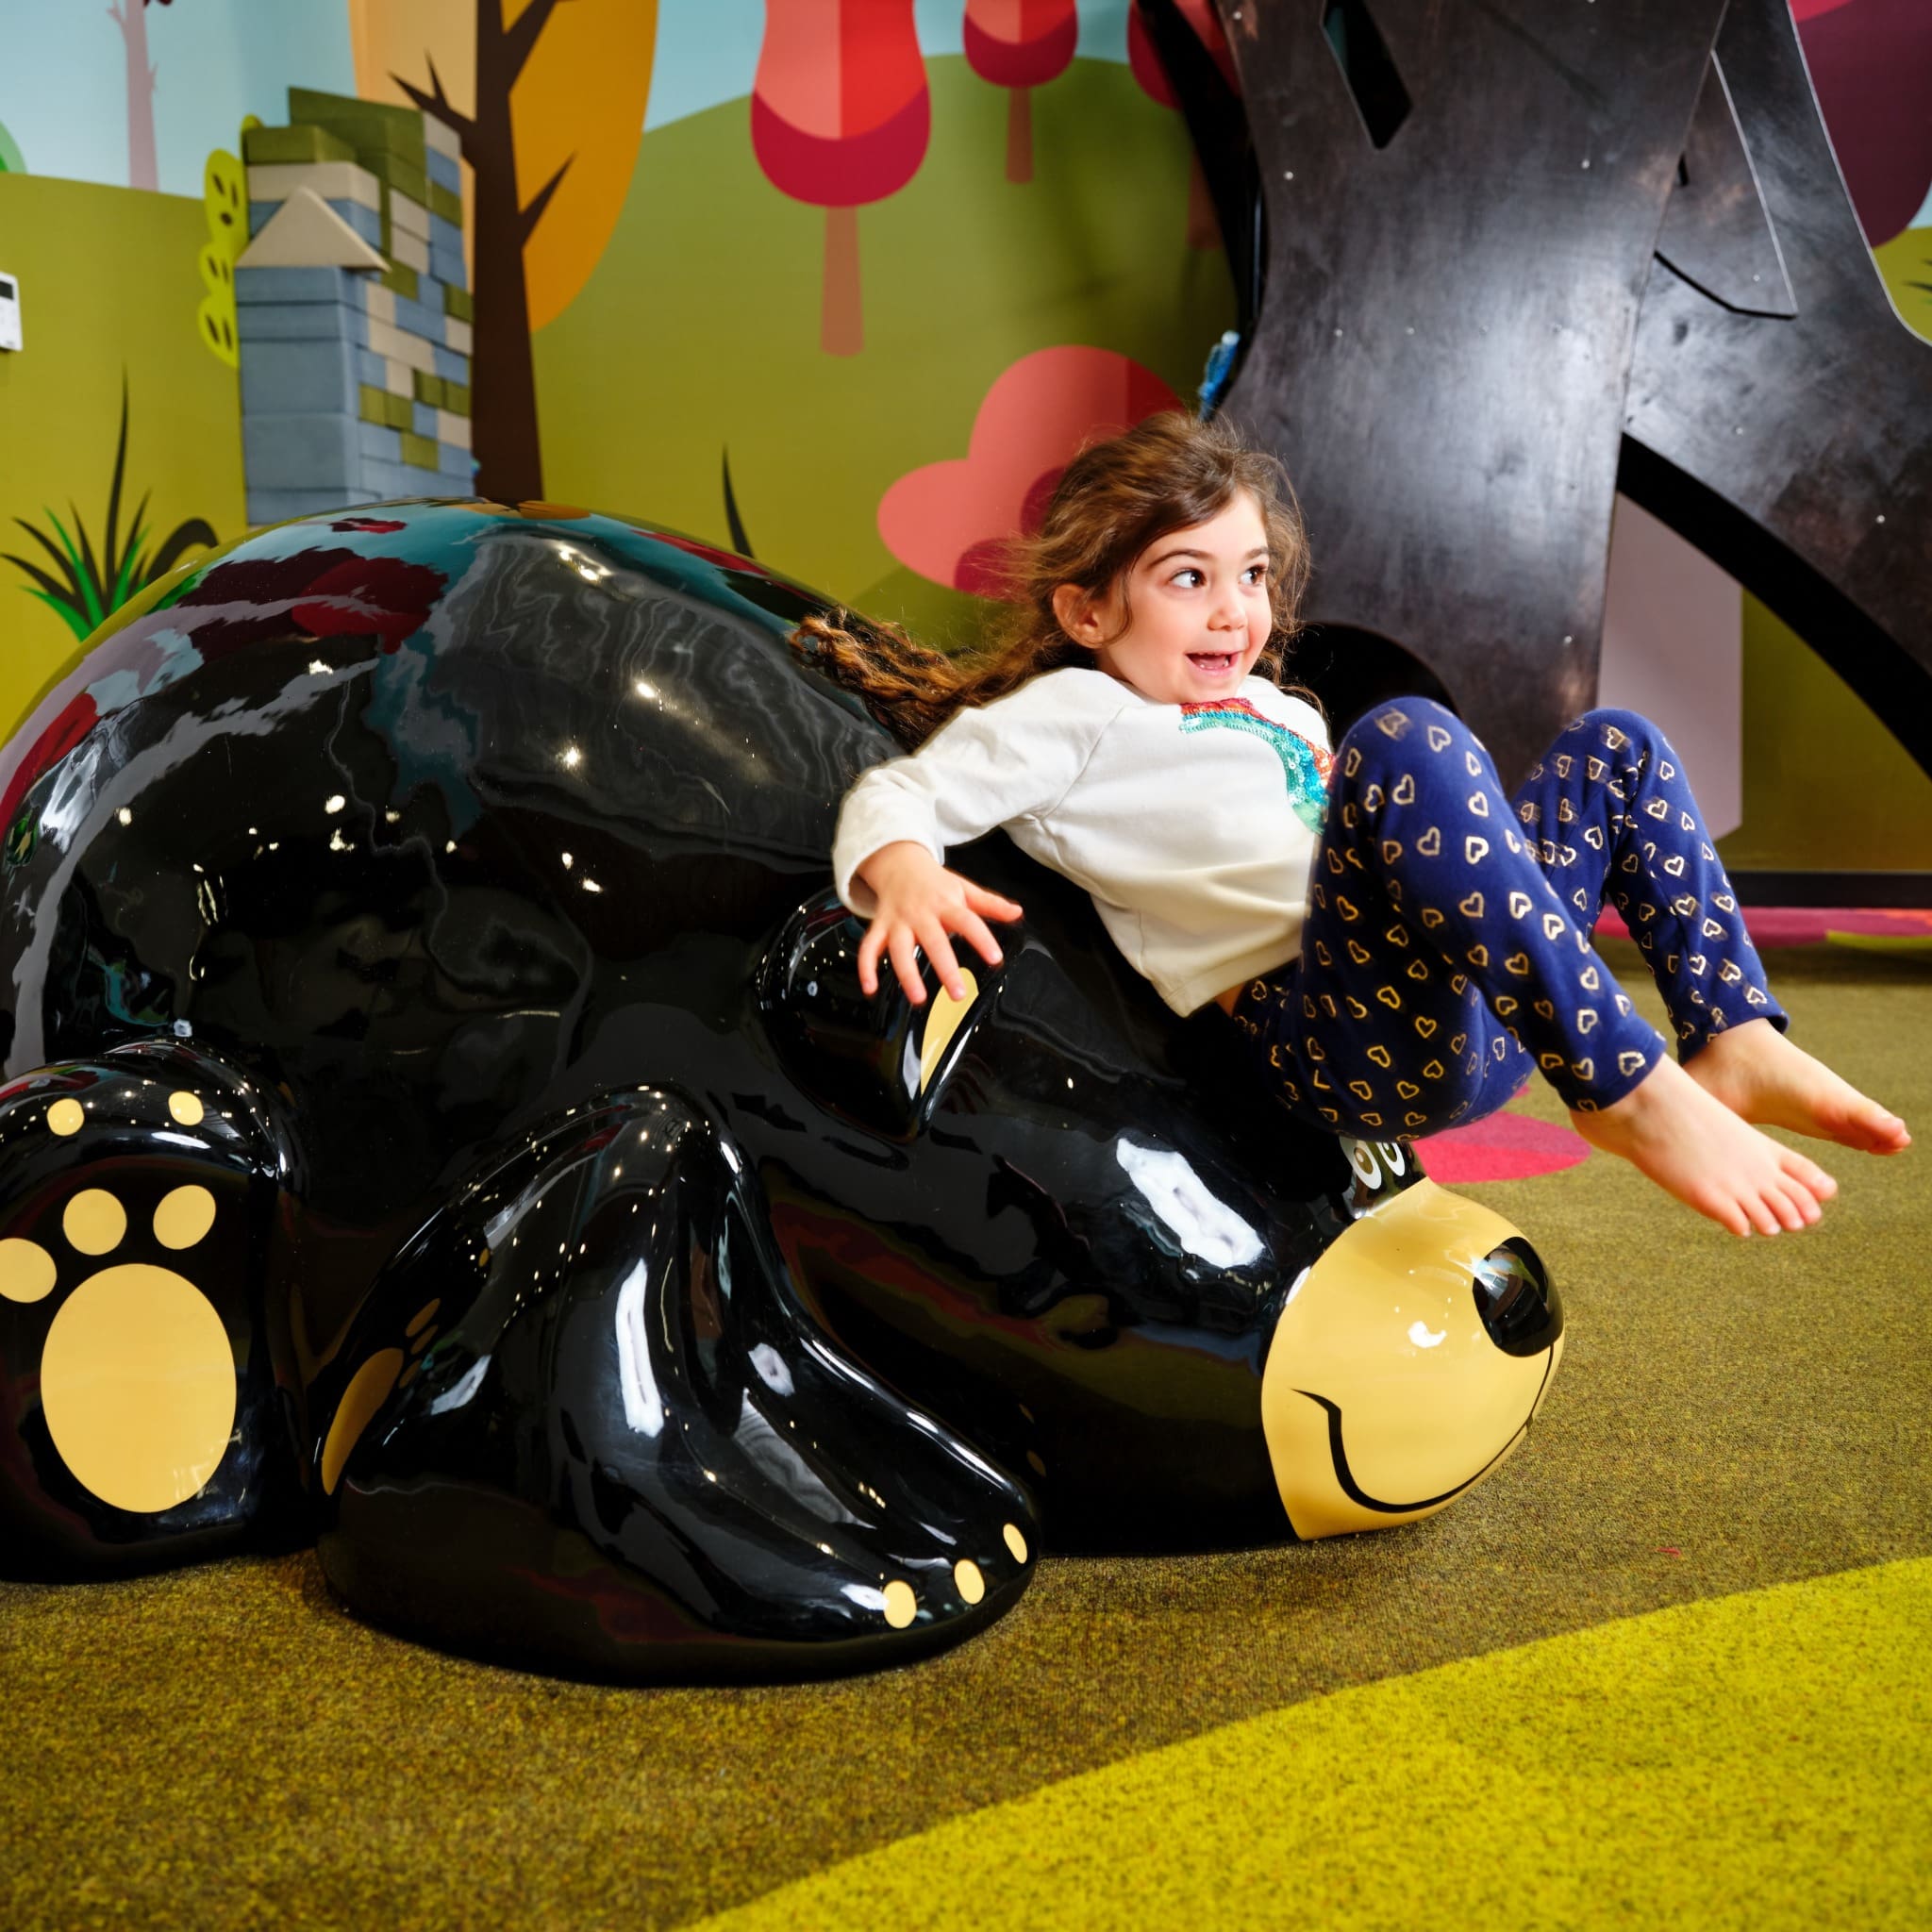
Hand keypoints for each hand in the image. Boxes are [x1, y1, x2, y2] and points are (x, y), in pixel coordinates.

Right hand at [855, 841, 1023, 1003]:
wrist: (899, 864)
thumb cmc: (934, 883)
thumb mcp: (964, 888)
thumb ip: (990, 904)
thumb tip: (1017, 912)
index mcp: (945, 904)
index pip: (967, 922)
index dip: (981, 939)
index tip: (994, 958)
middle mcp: (920, 914)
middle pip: (933, 942)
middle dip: (945, 968)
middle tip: (958, 993)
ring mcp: (898, 922)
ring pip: (899, 949)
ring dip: (907, 974)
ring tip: (918, 998)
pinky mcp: (879, 927)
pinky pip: (868, 948)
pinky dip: (865, 968)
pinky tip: (870, 989)